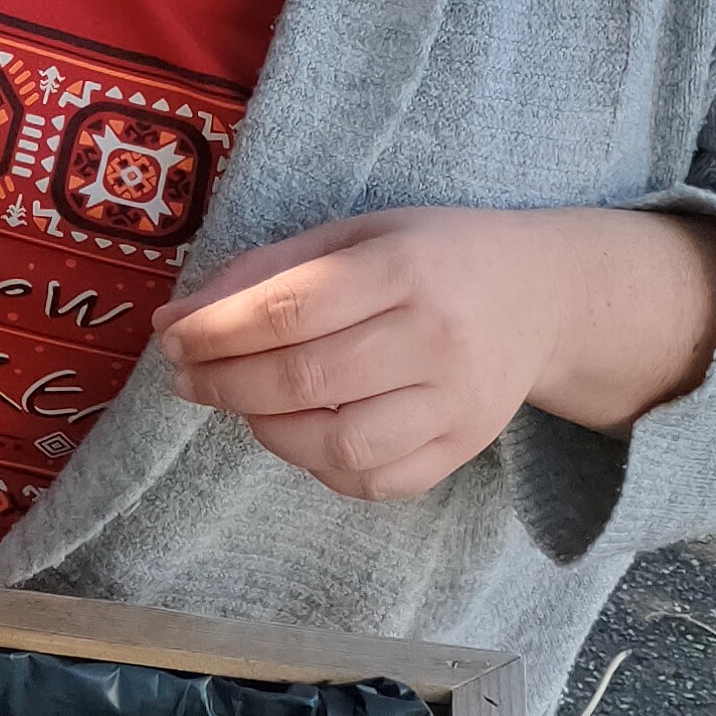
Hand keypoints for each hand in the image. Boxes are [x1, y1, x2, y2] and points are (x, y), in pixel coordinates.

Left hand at [151, 206, 715, 504]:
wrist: (543, 297)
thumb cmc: (434, 257)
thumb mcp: (355, 234)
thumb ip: (266, 273)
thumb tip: (175, 322)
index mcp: (406, 269)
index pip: (289, 310)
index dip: (216, 332)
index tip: (172, 340)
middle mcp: (437, 340)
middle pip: (304, 381)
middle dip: (224, 384)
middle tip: (186, 378)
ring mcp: (456, 404)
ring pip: (336, 446)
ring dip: (266, 431)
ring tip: (244, 404)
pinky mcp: (464, 449)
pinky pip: (374, 482)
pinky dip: (318, 466)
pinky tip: (300, 432)